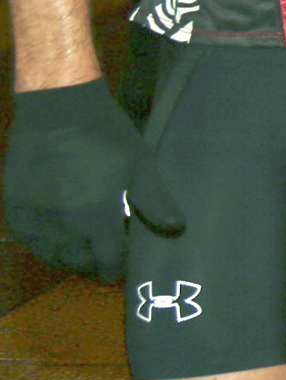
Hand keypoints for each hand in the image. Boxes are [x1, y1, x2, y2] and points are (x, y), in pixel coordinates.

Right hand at [2, 79, 143, 281]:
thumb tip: (176, 228)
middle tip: (102, 262)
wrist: (58, 109)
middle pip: (78, 262)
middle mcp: (63, 225)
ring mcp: (35, 218)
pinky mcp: (15, 207)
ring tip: (81, 254)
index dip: (115, 268)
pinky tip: (55, 240)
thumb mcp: (140, 164)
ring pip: (51, 255)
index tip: (120, 270)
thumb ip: (155, 200)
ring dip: (68, 258)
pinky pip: (28, 239)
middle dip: (93, 266)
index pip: (108, 259)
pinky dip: (43, 245)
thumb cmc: (106, 135)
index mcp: (96, 217)